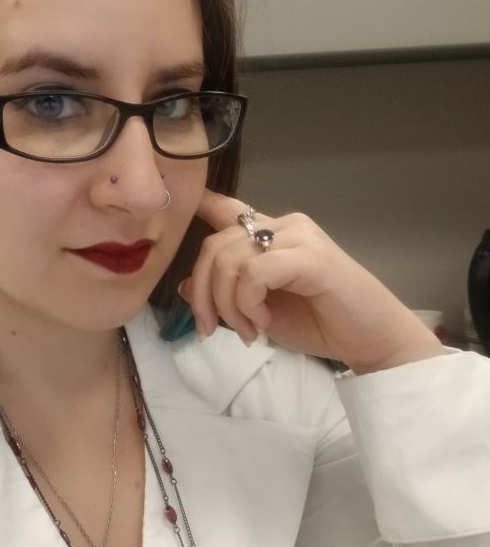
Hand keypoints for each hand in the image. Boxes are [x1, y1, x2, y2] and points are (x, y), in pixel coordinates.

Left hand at [179, 190, 445, 373]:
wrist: (371, 339)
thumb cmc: (321, 324)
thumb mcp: (259, 311)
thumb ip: (227, 294)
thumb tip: (183, 286)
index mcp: (272, 234)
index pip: (226, 210)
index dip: (198, 206)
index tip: (174, 216)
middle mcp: (283, 226)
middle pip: (214, 245)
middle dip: (203, 294)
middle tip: (213, 329)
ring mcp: (298, 237)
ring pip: (229, 259)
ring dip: (227, 305)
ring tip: (248, 331)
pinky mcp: (310, 257)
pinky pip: (255, 273)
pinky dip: (248, 302)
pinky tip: (263, 321)